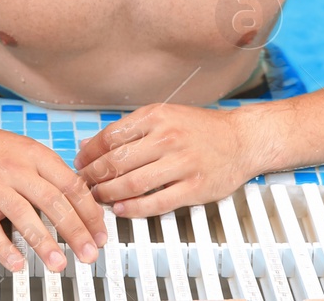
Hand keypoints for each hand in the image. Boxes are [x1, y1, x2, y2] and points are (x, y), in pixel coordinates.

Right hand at [0, 120, 107, 274]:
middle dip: (75, 231)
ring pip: (24, 215)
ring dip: (44, 243)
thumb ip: (52, 172)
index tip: (99, 233)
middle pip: (53, 202)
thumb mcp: (27, 149)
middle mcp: (17, 170)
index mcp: (35, 156)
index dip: (89, 212)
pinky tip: (17, 264)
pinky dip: (4, 249)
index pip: (71, 185)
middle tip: (89, 254)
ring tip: (59, 264)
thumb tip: (83, 197)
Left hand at [73, 104, 262, 217]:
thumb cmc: (202, 128)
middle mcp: (168, 137)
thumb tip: (90, 144)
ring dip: (108, 193)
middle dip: (93, 176)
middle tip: (83, 184)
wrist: (243, 139)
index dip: (90, 153)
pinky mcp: (194, 187)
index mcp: (157, 116)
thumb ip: (130, 129)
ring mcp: (182, 163)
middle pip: (117, 161)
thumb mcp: (165, 116)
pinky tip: (121, 209)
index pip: (111, 136)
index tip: (80, 162)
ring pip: (133, 183)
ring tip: (98, 197)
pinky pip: (157, 202)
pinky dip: (134, 208)